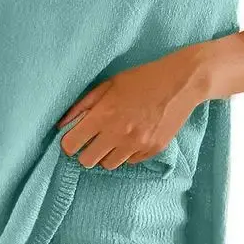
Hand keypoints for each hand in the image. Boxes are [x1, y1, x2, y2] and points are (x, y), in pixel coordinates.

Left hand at [56, 48, 204, 169]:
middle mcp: (119, 134)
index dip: (68, 142)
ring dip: (107, 154)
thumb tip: (62, 124)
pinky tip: (133, 136)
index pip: (71, 144)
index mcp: (104, 115)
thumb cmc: (141, 79)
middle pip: (87, 161)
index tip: (74, 137)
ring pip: (109, 165)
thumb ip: (82, 105)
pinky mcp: (153, 150)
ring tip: (114, 137)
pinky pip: (130, 161)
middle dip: (86, 152)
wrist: (180, 82)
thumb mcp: (108, 84)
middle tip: (92, 140)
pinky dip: (127, 153)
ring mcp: (137, 144)